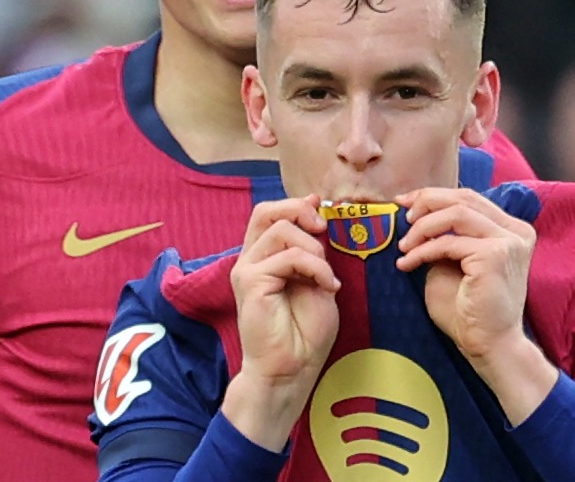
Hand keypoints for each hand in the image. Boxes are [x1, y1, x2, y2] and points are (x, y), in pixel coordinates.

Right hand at [223, 195, 339, 448]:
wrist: (291, 369)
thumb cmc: (304, 332)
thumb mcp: (317, 280)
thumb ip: (313, 251)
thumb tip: (315, 212)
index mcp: (264, 257)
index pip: (270, 213)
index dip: (297, 204)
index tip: (322, 211)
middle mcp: (250, 259)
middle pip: (265, 210)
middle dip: (298, 211)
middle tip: (322, 229)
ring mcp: (247, 270)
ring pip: (281, 230)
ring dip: (314, 249)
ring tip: (326, 276)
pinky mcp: (250, 283)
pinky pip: (289, 257)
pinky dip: (316, 267)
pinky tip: (327, 287)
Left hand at [395, 187, 556, 424]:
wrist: (489, 346)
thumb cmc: (469, 311)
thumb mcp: (452, 263)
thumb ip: (444, 238)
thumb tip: (416, 215)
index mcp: (510, 229)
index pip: (469, 198)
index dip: (434, 195)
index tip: (404, 202)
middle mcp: (516, 231)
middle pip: (464, 198)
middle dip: (426, 202)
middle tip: (401, 218)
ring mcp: (508, 242)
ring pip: (456, 214)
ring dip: (422, 227)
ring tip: (404, 246)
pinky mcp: (494, 255)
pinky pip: (449, 242)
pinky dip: (423, 250)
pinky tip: (407, 263)